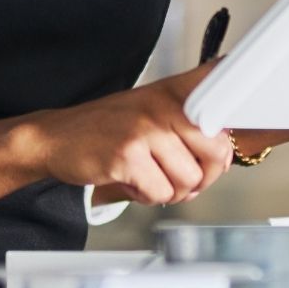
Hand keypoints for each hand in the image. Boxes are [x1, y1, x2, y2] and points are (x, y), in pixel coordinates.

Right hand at [25, 60, 231, 206]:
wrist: (56, 137)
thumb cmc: (109, 128)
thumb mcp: (152, 110)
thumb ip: (189, 124)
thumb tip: (226, 155)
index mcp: (174, 90)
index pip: (224, 92)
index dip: (232, 126)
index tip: (223, 145)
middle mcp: (163, 104)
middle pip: (217, 152)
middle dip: (202, 177)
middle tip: (182, 178)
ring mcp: (145, 129)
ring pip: (189, 180)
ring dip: (171, 190)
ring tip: (149, 177)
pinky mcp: (127, 156)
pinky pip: (161, 193)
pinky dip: (148, 197)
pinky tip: (132, 183)